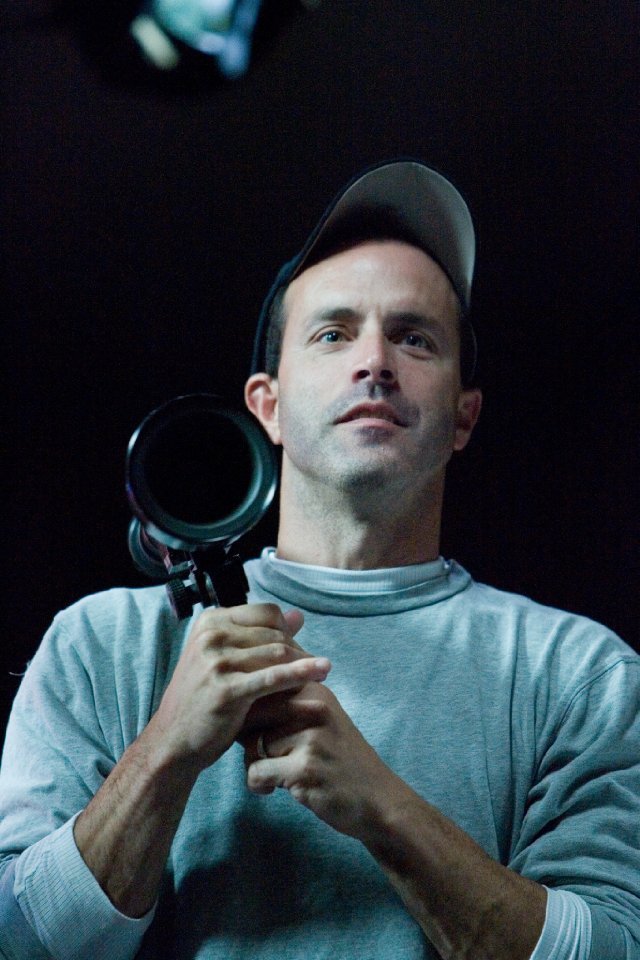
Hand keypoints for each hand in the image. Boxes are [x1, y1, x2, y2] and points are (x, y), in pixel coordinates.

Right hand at [151, 604, 330, 772]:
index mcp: (210, 622)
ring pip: (278, 653)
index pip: (265, 612)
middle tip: (315, 664)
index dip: (287, 628)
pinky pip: (273, 678)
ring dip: (305, 661)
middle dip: (298, 648)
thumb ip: (259, 636)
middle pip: (274, 633)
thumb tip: (298, 615)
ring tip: (324, 670)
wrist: (173, 740)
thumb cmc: (202, 699)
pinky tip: (321, 672)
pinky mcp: (227, 690)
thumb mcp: (225, 659)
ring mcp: (217, 662)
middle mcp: (211, 636)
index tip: (298, 645)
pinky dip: (301, 673)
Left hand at [243, 683, 394, 838]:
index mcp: (315, 689)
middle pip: (251, 715)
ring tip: (276, 775)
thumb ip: (287, 704)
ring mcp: (310, 737)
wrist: (378, 799)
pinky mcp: (304, 768)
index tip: (256, 731)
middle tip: (262, 756)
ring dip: (254, 764)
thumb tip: (237, 699)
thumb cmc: (339, 760)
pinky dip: (259, 785)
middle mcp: (313, 707)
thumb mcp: (320, 719)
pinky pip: (256, 771)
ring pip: (250, 745)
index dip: (248, 712)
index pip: (262, 687)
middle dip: (248, 739)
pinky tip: (275, 789)